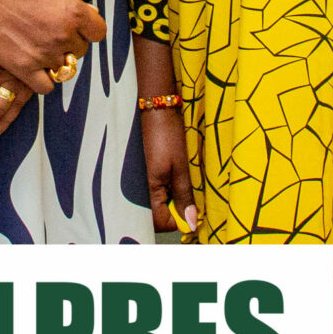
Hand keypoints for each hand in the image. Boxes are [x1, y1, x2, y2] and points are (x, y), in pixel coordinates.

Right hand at [0, 0, 105, 92]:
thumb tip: (85, 10)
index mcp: (74, 12)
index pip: (98, 32)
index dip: (89, 29)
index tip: (81, 27)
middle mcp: (63, 36)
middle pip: (80, 50)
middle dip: (70, 43)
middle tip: (54, 34)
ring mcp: (44, 54)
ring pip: (63, 68)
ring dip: (55, 60)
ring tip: (41, 48)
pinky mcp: (24, 68)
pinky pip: (45, 86)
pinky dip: (43, 79)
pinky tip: (36, 67)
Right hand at [142, 104, 199, 236]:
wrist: (155, 110)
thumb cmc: (166, 135)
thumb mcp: (180, 167)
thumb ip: (184, 196)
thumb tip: (191, 222)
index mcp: (147, 192)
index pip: (162, 223)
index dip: (180, 220)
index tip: (194, 209)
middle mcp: (138, 191)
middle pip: (157, 217)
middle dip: (175, 211)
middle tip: (187, 194)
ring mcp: (139, 183)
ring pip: (157, 205)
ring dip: (171, 199)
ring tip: (179, 180)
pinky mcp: (142, 175)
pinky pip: (154, 192)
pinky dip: (166, 189)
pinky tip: (172, 174)